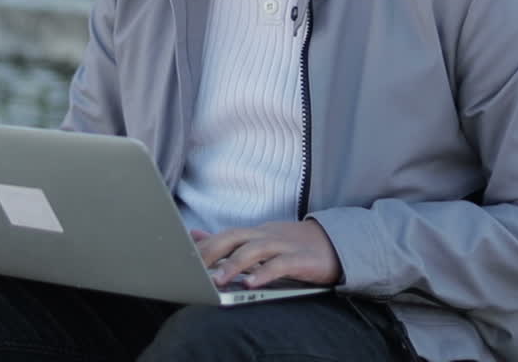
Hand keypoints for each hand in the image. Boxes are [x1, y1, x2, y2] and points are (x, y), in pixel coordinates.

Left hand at [190, 219, 341, 288]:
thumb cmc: (292, 246)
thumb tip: (195, 235)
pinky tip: (252, 283)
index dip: (203, 246)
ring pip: (254, 250)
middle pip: (234, 237)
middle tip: (193, 268)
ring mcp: (283, 246)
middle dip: (212, 252)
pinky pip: (280, 265)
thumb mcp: (258, 241)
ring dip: (234, 264)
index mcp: (254, 233)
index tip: (181, 258)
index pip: (223, 236)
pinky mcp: (300, 259)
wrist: (335, 244)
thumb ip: (227, 241)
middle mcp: (265, 236)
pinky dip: (264, 273)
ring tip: (218, 280)